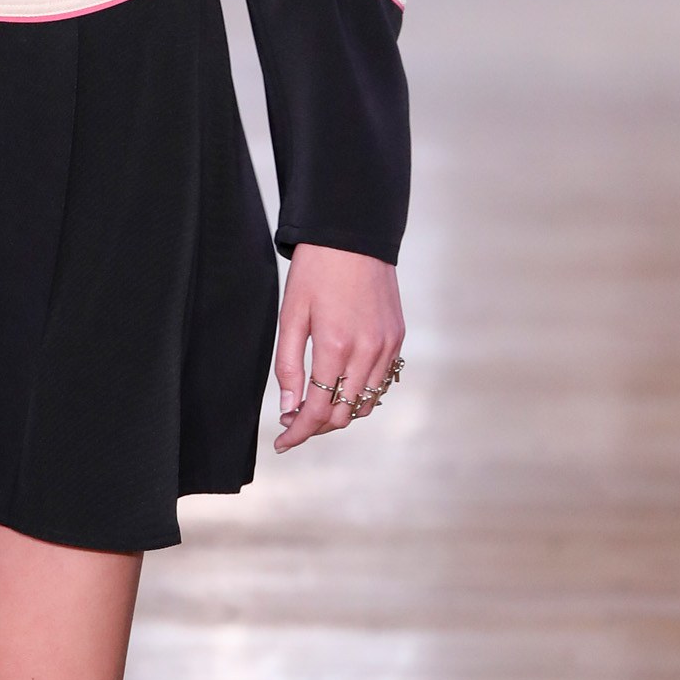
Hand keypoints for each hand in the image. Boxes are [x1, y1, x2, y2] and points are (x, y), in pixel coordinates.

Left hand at [272, 244, 404, 451]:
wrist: (353, 236)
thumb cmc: (315, 272)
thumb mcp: (290, 315)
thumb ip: (288, 365)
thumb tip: (288, 408)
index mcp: (336, 346)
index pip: (318, 409)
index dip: (298, 432)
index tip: (282, 442)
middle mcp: (368, 352)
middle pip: (344, 414)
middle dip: (316, 426)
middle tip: (292, 420)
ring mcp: (387, 347)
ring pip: (366, 404)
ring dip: (340, 413)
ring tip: (314, 403)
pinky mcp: (397, 339)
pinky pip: (381, 383)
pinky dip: (360, 394)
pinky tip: (340, 386)